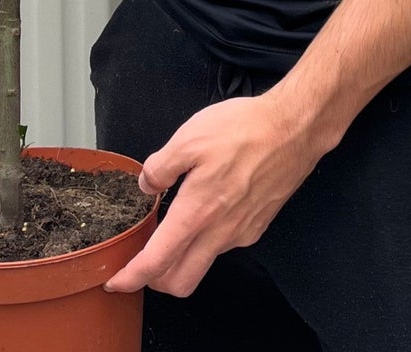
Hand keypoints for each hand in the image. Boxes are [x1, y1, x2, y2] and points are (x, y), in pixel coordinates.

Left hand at [104, 91, 328, 298]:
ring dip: (183, 258)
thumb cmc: (243, 129)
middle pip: (180, 282)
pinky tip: (208, 209)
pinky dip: (208, 240)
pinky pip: (225, 245)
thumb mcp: (189, 137)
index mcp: (196, 212)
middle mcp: (219, 232)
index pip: (157, 262)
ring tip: (175, 225)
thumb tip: (146, 185)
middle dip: (156, 280)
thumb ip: (160, 167)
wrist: (294, 129)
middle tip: (143, 260)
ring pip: (203, 264)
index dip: (131, 277)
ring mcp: (241, 233)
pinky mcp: (257, 226)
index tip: (116, 280)